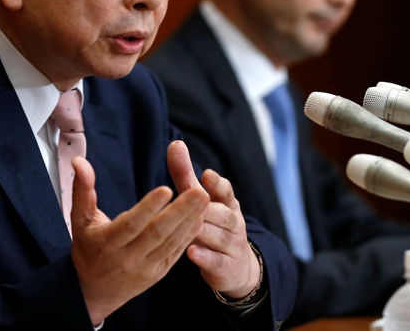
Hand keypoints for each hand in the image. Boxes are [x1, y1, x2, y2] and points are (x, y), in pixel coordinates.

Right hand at [70, 156, 208, 323]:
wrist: (93, 291)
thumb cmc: (87, 248)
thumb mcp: (79, 220)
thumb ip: (82, 190)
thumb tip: (80, 161)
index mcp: (106, 243)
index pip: (130, 224)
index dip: (148, 207)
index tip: (167, 188)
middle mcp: (127, 258)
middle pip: (157, 233)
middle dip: (180, 211)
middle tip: (199, 191)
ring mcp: (145, 268)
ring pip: (170, 243)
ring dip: (190, 221)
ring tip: (205, 199)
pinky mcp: (158, 273)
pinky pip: (175, 253)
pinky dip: (189, 236)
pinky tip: (200, 218)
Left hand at [167, 140, 260, 298]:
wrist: (235, 265)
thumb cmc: (211, 223)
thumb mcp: (201, 200)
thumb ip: (186, 174)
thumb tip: (175, 143)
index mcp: (227, 203)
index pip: (226, 191)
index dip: (218, 184)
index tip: (207, 175)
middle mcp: (232, 222)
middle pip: (224, 214)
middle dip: (209, 208)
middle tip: (194, 202)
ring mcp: (232, 245)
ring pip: (221, 236)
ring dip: (206, 231)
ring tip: (190, 227)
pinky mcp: (226, 266)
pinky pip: (217, 261)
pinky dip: (205, 257)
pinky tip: (191, 253)